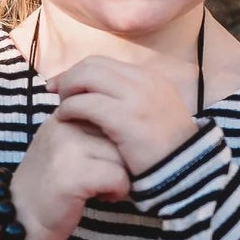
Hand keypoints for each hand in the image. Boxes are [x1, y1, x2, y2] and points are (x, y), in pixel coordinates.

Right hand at [9, 114, 129, 239]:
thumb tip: (130, 123)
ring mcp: (66, 147)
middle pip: (119, 134)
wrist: (22, 218)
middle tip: (105, 177)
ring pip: (121, 155)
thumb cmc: (51, 185)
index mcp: (63, 114)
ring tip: (102, 188)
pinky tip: (102, 197)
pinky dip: (117, 191)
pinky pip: (118, 176)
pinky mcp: (73, 174)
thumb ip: (89, 129)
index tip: (102, 160)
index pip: (110, 114)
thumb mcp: (65, 146)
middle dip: (121, 159)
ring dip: (121, 176)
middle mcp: (63, 124)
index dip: (115, 141)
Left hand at [48, 55, 201, 180]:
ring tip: (61, 108)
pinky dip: (70, 108)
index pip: (105, 64)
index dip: (79, 72)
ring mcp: (136, 97)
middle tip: (53, 92)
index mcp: (151, 79)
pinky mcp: (125, 118)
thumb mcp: (154, 117)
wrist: (185, 175)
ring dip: (68, 90)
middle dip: (69, 77)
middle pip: (93, 65)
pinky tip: (64, 119)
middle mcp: (145, 81)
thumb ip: (131, 102)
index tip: (63, 85)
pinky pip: (87, 103)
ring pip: (88, 77)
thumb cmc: (165, 153)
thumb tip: (99, 95)